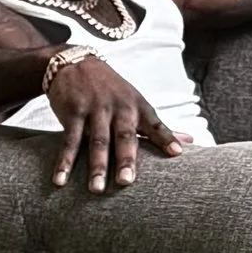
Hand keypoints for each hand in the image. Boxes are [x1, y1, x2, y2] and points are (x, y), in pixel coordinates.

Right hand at [48, 56, 186, 191]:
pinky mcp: (73, 112)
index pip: (156, 124)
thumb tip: (190, 142)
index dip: (167, 138)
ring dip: (96, 166)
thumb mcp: (136, 102)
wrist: (74, 63)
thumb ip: (158, 127)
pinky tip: (60, 180)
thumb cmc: (112, 90)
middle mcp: (118, 108)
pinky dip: (64, 162)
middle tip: (127, 181)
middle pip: (124, 136)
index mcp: (137, 106)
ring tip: (96, 189)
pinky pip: (68, 141)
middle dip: (126, 159)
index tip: (177, 153)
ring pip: (96, 141)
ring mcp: (94, 110)